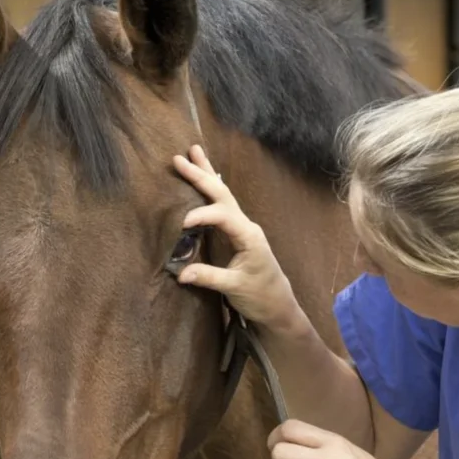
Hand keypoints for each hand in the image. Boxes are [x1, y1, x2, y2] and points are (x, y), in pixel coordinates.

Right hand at [173, 145, 299, 330]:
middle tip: (181, 158)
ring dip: (207, 175)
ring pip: (223, 195)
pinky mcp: (238, 233)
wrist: (278, 306)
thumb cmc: (260, 296)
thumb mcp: (235, 288)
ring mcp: (243, 227)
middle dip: (202, 176)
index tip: (183, 223)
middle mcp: (247, 226)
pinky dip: (211, 189)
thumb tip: (180, 274)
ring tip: (193, 152)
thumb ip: (209, 278)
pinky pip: (222, 205)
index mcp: (248, 236)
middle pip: (222, 195)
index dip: (202, 215)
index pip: (223, 216)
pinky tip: (206, 176)